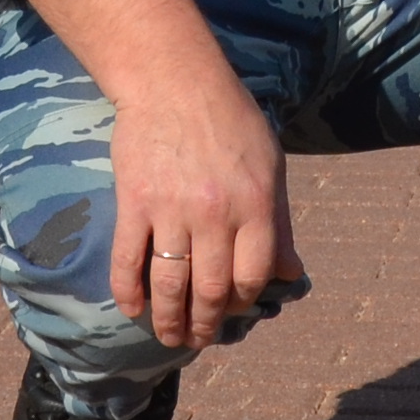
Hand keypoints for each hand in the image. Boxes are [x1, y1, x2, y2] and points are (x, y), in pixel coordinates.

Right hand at [105, 63, 301, 353]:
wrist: (173, 80)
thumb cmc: (230, 119)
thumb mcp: (271, 166)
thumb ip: (280, 223)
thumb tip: (291, 273)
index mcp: (255, 205)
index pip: (253, 277)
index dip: (244, 302)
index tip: (234, 308)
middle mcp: (215, 214)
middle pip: (211, 289)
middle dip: (205, 324)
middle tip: (198, 338)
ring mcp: (171, 210)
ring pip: (170, 285)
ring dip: (168, 320)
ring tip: (169, 336)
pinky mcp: (134, 202)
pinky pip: (129, 260)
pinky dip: (128, 292)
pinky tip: (132, 310)